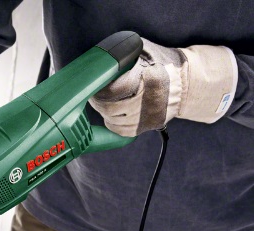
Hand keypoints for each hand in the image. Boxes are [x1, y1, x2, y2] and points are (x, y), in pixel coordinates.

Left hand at [91, 42, 236, 135]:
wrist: (187, 82)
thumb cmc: (162, 63)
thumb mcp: (145, 50)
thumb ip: (123, 52)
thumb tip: (100, 57)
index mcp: (150, 79)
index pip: (114, 90)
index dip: (99, 88)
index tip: (94, 84)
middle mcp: (151, 101)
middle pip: (110, 107)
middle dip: (97, 100)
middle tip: (94, 93)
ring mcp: (151, 115)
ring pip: (113, 120)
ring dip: (104, 111)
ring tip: (103, 101)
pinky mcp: (151, 125)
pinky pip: (122, 131)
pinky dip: (112, 123)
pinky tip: (113, 112)